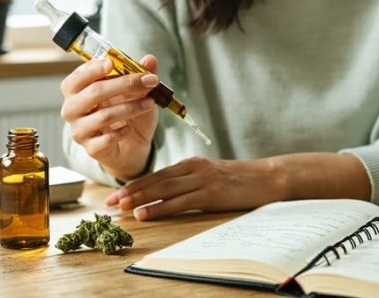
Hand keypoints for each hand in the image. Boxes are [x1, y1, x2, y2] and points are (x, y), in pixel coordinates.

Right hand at [60, 55, 159, 179]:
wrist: (131, 146)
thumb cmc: (127, 113)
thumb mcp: (136, 91)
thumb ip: (141, 74)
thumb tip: (150, 59)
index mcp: (76, 91)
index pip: (77, 77)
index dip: (92, 69)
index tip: (111, 63)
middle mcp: (72, 109)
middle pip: (94, 93)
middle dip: (124, 84)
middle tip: (149, 81)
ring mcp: (79, 130)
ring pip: (104, 116)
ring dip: (131, 107)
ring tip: (149, 103)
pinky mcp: (91, 148)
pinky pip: (107, 139)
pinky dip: (122, 132)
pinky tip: (130, 129)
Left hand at [104, 156, 285, 220]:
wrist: (269, 177)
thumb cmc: (242, 180)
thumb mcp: (213, 175)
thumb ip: (192, 181)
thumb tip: (170, 194)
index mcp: (192, 163)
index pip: (157, 174)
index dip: (135, 184)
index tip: (116, 193)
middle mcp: (194, 168)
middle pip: (155, 180)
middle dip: (130, 191)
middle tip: (108, 202)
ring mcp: (202, 179)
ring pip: (162, 189)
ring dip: (138, 199)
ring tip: (119, 208)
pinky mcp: (211, 193)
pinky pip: (179, 202)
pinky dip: (158, 208)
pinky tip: (144, 214)